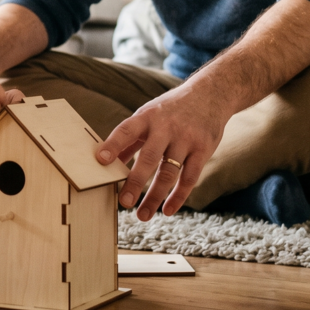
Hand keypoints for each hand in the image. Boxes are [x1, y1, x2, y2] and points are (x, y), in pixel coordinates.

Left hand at [94, 86, 227, 220]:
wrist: (210, 94)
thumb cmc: (170, 109)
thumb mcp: (148, 115)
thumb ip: (130, 138)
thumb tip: (106, 160)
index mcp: (147, 116)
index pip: (127, 130)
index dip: (113, 144)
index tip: (99, 160)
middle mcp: (166, 127)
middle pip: (149, 157)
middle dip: (136, 181)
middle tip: (124, 202)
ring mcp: (186, 139)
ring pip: (169, 172)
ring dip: (155, 196)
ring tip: (142, 215)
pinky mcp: (203, 149)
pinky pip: (190, 178)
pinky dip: (178, 196)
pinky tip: (167, 210)